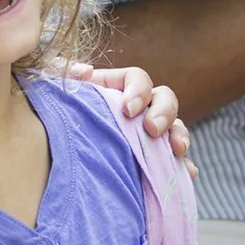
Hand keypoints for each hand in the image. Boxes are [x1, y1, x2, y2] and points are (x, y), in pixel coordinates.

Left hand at [66, 60, 195, 176]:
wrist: (57, 159)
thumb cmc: (58, 119)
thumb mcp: (59, 96)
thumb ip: (66, 77)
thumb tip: (87, 71)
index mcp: (118, 88)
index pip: (138, 78)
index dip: (138, 91)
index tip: (128, 110)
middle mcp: (140, 107)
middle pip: (164, 98)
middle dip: (163, 112)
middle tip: (152, 130)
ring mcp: (150, 134)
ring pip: (175, 127)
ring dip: (180, 136)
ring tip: (177, 150)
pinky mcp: (154, 160)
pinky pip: (176, 161)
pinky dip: (183, 166)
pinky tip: (187, 173)